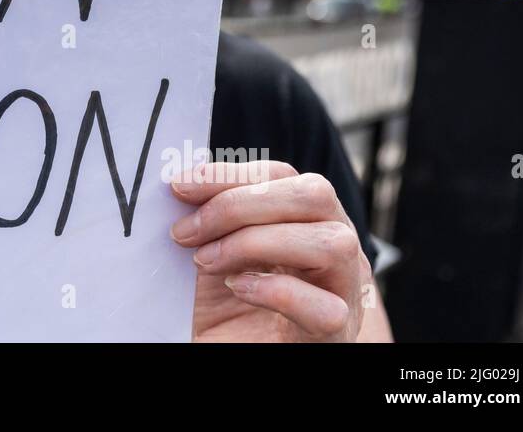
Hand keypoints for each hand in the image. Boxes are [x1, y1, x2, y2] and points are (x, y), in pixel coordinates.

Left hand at [170, 160, 387, 341]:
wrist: (232, 348)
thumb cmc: (224, 304)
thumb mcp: (211, 249)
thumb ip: (207, 216)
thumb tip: (179, 182)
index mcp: (306, 218)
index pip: (281, 174)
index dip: (228, 174)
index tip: (179, 186)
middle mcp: (335, 247)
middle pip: (314, 195)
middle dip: (240, 204)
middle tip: (187, 231)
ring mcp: (343, 291)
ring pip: (332, 243)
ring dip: (257, 243)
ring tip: (207, 262)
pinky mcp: (336, 336)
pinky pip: (325, 308)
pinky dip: (278, 292)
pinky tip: (239, 289)